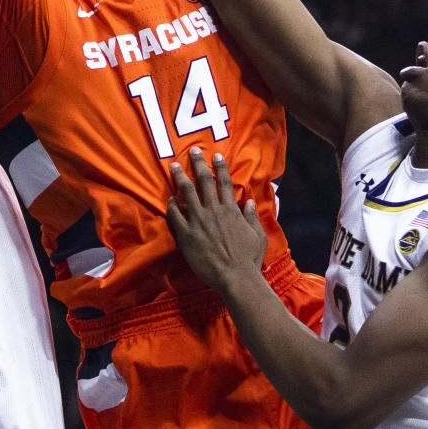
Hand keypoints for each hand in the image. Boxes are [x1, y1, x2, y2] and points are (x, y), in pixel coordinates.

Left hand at [167, 148, 267, 292]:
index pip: (225, 183)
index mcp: (231, 211)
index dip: (220, 167)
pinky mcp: (186, 235)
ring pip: (187, 194)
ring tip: (174, 167)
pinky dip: (172, 205)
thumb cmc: (249, 259)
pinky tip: (169, 198)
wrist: (235, 277)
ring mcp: (199, 222)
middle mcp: (214, 212)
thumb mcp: (258, 236)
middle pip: (204, 182)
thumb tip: (250, 202)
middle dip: (198, 164)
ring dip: (180, 178)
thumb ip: (252, 217)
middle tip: (193, 151)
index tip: (216, 156)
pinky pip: (176, 216)